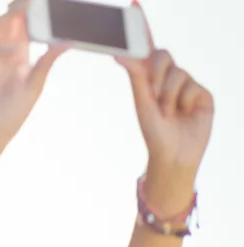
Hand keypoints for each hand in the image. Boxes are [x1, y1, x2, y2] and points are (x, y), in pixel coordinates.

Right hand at [0, 0, 67, 162]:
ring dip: (6, 25)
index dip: (30, 9)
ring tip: (21, 18)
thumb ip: (46, 62)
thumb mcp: (34, 87)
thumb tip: (65, 41)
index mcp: (15, 53)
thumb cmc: (9, 115)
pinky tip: (11, 57)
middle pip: (6, 21)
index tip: (44, 2)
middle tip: (30, 2)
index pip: (22, 23)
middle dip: (17, 8)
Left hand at [115, 1, 213, 200]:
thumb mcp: (142, 103)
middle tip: (154, 97)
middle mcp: (169, 77)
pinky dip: (184, 101)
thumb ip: (136, 75)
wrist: (174, 156)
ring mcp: (187, 84)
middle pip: (163, 55)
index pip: (147, 46)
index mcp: (150, 79)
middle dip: (156, 74)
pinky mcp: (202, 94)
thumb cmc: (154, 133)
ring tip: (169, 114)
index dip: (141, 25)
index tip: (132, 4)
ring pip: (177, 73)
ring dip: (169, 96)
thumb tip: (121, 53)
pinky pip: (192, 86)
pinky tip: (185, 114)